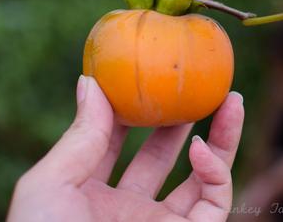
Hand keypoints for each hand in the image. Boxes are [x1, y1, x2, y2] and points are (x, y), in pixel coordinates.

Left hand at [7, 76, 243, 221]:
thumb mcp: (50, 186)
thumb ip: (79, 136)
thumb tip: (91, 82)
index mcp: (86, 196)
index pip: (112, 141)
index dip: (128, 107)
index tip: (143, 73)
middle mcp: (126, 209)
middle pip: (161, 154)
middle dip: (179, 117)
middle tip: (195, 82)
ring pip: (200, 175)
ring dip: (220, 137)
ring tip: (232, 98)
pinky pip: (213, 198)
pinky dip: (215, 170)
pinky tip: (203, 146)